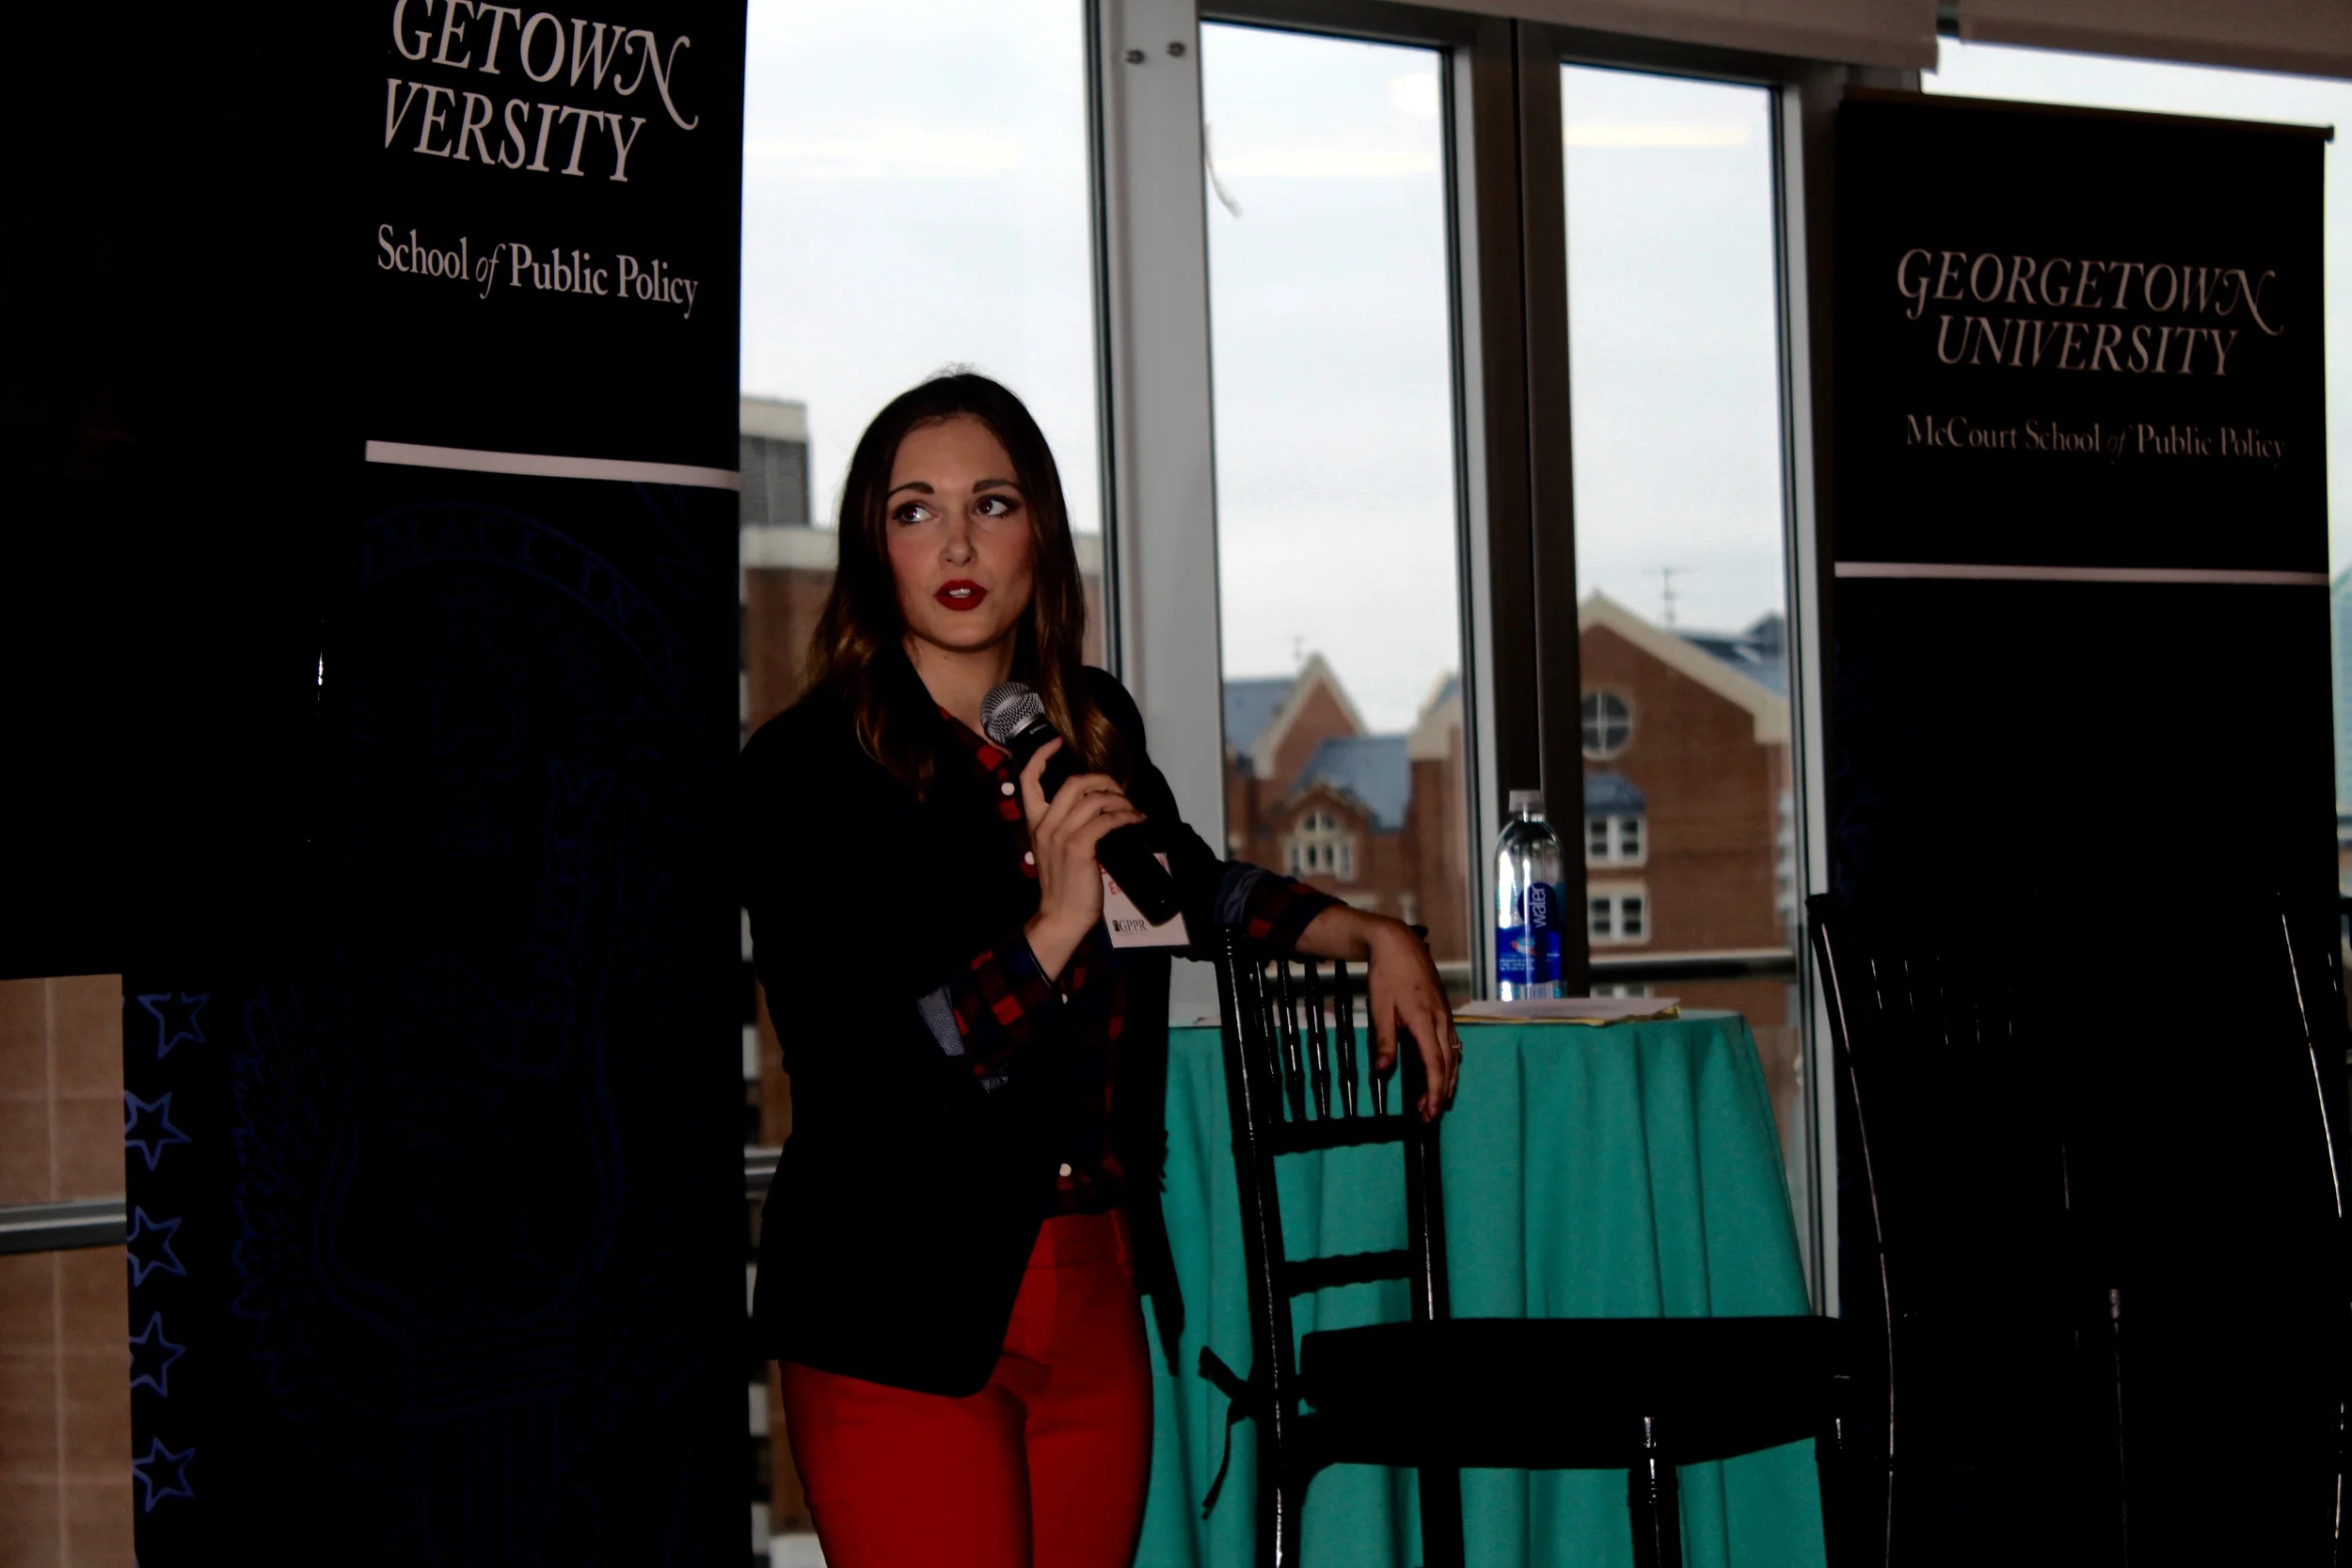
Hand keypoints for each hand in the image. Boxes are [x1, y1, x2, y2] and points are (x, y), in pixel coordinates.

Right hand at [1018, 740, 1144, 978]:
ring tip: (1133, 811)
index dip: (1042, 756)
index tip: (1057, 744)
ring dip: (1120, 801)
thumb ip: (1065, 827)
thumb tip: (1095, 808)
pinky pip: (1107, 820)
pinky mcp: (1080, 848)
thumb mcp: (1054, 850)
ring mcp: (1061, 836)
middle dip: (1102, 780)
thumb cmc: (1062, 885)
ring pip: (1094, 800)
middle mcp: (1045, 825)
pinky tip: (1135, 821)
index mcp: (1035, 823)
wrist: (1060, 916)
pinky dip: (1126, 817)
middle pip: (1074, 783)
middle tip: (1120, 792)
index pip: (1028, 780)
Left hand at [1297, 908, 1461, 1120]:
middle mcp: (1441, 1021)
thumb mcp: (1380, 1008)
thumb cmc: (1387, 975)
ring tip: (1437, 1102)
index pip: (1434, 1065)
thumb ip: (1384, 1040)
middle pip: (1448, 1065)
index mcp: (1425, 1021)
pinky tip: (1444, 1073)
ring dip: (1446, 1081)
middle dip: (1440, 1093)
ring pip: (1453, 1056)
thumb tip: (1383, 1070)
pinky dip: (1449, 1064)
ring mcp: (1446, 1016)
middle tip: (1430, 1116)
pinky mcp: (1444, 1012)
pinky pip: (1452, 1044)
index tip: (1429, 1111)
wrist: (1399, 944)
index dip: (1433, 1091)